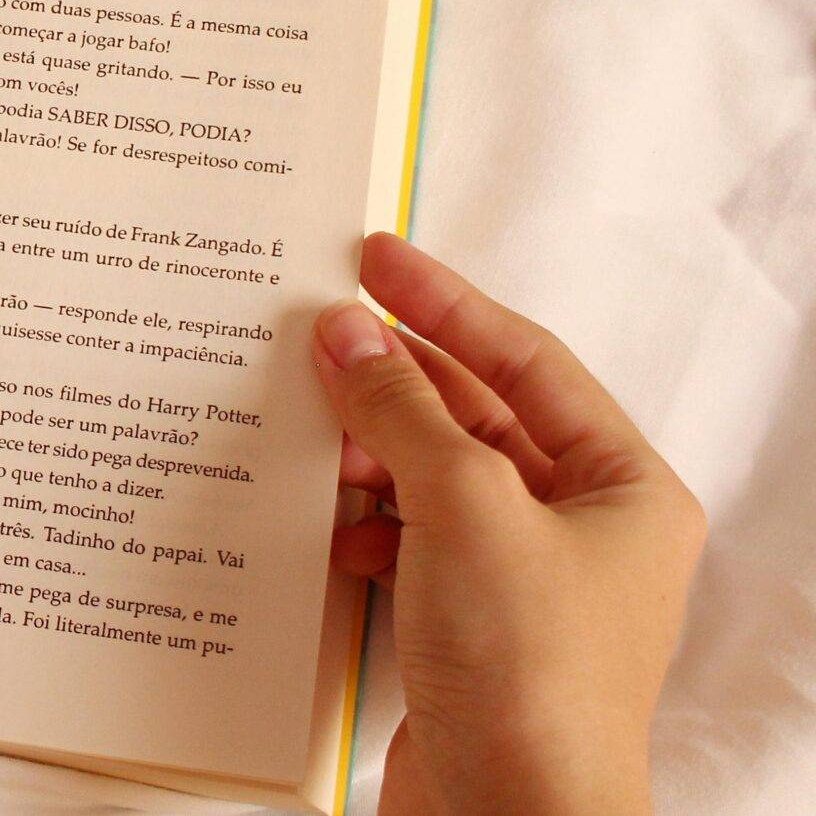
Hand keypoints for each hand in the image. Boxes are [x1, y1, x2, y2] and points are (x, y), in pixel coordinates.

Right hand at [313, 233, 703, 815]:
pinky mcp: (470, 630)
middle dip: (393, 378)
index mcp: (623, 489)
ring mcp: (524, 583)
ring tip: (304, 426)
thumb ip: (402, 409)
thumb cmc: (527, 671)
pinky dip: (361, 524)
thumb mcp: (464, 507)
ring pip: (432, 479)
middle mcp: (583, 530)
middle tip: (314, 331)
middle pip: (475, 417)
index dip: (444, 303)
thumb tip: (347, 332)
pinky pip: (407, 541)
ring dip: (368, 452)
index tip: (372, 257)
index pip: (525, 360)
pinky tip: (322, 523)